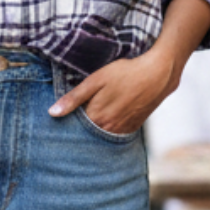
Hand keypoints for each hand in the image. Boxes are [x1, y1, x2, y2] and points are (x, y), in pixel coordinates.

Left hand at [49, 45, 175, 135]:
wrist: (157, 74)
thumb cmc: (125, 73)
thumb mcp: (96, 81)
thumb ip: (74, 98)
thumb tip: (52, 113)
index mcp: (96, 117)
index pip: (74, 129)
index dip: (67, 124)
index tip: (59, 123)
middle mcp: (109, 128)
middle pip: (87, 135)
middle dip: (79, 131)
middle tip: (72, 122)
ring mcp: (122, 130)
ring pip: (101, 136)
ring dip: (94, 131)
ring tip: (90, 120)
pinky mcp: (132, 128)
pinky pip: (115, 135)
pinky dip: (108, 130)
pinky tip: (106, 120)